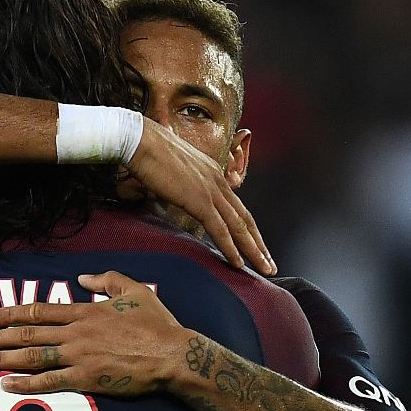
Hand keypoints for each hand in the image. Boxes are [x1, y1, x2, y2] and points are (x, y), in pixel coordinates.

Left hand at [0, 271, 193, 395]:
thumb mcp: (134, 290)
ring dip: (0, 358)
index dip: (10, 313)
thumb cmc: (157, 323)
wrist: (172, 354)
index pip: (38, 311)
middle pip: (26, 333)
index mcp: (84, 311)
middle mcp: (75, 332)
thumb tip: (82, 278)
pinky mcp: (86, 379)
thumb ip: (106, 279)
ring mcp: (79, 356)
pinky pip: (49, 381)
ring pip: (30, 356)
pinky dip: (25, 382)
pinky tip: (4, 384)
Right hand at [125, 120, 275, 274]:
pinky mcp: (200, 201)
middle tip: (269, 264)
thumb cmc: (148, 151)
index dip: (247, 228)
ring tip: (264, 269)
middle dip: (259, 244)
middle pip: (245, 218)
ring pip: (239, 227)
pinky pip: (220, 230)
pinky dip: (231, 248)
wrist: (140, 141)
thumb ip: (180, 183)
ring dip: (253, 251)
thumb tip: (175, 193)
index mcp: (212, 172)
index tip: (254, 244)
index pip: (236, 206)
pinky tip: (238, 263)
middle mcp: (217, 181)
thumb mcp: (171, 168)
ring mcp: (211, 191)